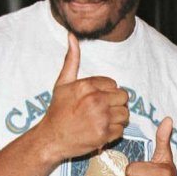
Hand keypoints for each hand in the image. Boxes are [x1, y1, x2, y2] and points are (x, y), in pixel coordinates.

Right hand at [37, 33, 129, 160]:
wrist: (51, 139)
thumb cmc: (57, 111)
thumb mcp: (62, 83)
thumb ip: (71, 60)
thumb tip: (72, 36)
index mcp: (87, 86)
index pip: (114, 84)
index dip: (107, 92)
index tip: (96, 99)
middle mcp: (96, 100)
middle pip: (123, 97)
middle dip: (115, 103)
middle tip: (102, 110)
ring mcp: (101, 118)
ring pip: (125, 113)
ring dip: (117, 118)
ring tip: (103, 120)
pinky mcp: (104, 134)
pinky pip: (121, 129)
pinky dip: (114, 131)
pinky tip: (102, 130)